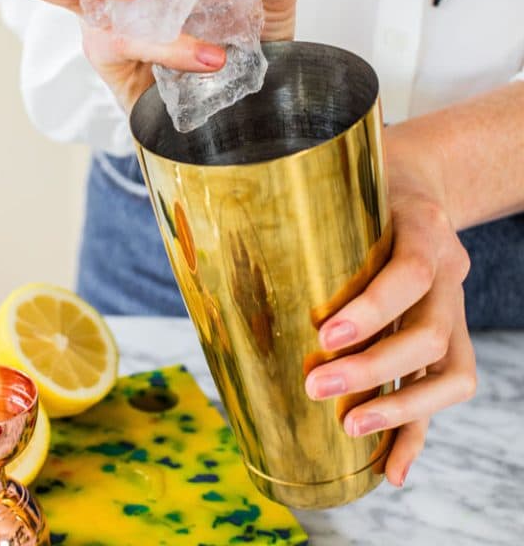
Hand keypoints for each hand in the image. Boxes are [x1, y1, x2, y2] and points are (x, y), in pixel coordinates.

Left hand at [303, 126, 475, 486]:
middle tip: (316, 386)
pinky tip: (391, 470)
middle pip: (428, 332)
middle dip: (373, 368)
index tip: (326, 334)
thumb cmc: (357, 184)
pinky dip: (419, 432)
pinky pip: (447, 392)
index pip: (410, 272)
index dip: (373, 308)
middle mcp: (447, 274)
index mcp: (421, 228)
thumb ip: (285, 197)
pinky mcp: (449, 340)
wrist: (416, 180)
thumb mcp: (334, 176)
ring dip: (401, 407)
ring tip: (350, 427)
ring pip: (449, 371)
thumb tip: (194, 222)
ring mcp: (452, 310)